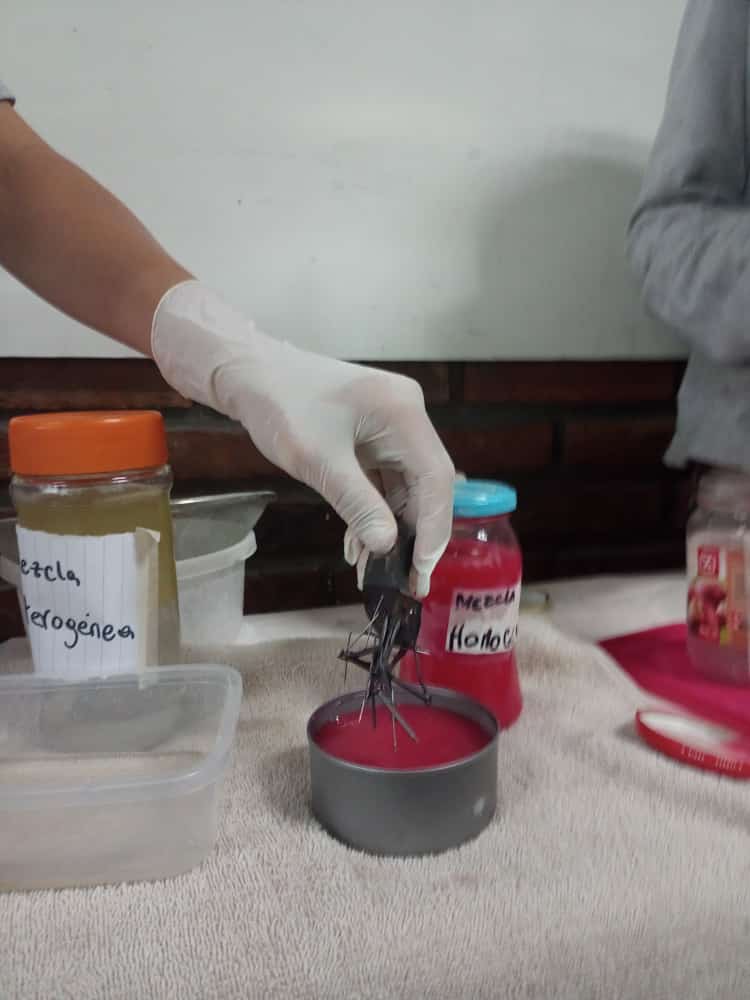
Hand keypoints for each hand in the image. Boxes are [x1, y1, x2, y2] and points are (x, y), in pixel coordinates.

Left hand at [151, 281, 454, 596]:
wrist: (248, 373)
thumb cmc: (280, 406)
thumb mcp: (318, 461)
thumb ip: (358, 504)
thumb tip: (387, 546)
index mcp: (403, 413)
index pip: (435, 478)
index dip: (433, 527)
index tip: (421, 569)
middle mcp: (406, 417)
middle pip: (425, 485)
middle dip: (415, 535)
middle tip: (408, 582)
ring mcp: (390, 426)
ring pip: (404, 487)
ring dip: (391, 528)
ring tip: (376, 571)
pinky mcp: (372, 436)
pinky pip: (383, 480)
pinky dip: (374, 511)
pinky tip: (359, 543)